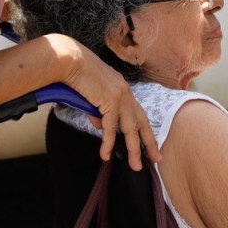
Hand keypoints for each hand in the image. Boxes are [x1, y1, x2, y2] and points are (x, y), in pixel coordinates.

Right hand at [58, 35, 159, 170]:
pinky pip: (110, 127)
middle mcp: (126, 92)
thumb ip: (99, 111)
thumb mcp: (92, 96)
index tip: (151, 145)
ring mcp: (120, 96)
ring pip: (130, 129)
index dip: (145, 130)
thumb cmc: (77, 75)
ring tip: (135, 166)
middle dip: (149, 142)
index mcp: (123, 90)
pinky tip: (105, 155)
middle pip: (142, 122)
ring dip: (133, 149)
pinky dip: (108, 142)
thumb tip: (102, 127)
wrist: (70, 60)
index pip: (139, 114)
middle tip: (157, 159)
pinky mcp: (110, 100)